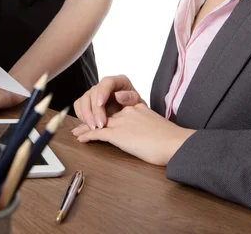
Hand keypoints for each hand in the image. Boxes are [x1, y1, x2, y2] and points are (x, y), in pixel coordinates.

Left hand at [72, 103, 195, 165]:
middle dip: (91, 118)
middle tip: (81, 124)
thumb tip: (145, 132)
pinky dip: (87, 136)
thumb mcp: (156, 123)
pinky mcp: (118, 135)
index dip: (105, 111)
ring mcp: (122, 122)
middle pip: (104, 114)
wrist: (174, 143)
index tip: (99, 114)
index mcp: (137, 107)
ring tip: (76, 132)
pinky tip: (81, 139)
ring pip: (98, 123)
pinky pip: (98, 134)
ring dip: (85, 128)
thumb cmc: (170, 139)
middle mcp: (127, 112)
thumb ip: (146, 123)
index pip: (117, 108)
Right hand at [73, 75, 145, 129]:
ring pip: (83, 99)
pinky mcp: (88, 102)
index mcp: (119, 81)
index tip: (100, 104)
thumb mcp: (139, 104)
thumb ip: (132, 98)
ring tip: (93, 128)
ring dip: (86, 115)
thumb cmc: (136, 109)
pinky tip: (88, 125)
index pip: (107, 82)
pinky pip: (78, 106)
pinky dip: (81, 116)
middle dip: (95, 110)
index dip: (102, 92)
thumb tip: (119, 95)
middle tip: (100, 125)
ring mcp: (94, 93)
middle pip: (93, 92)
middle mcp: (104, 85)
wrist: (133, 117)